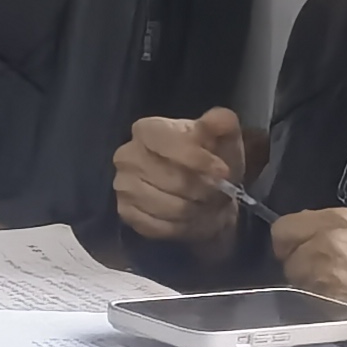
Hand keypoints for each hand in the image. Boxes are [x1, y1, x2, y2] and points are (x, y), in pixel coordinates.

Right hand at [111, 105, 250, 249]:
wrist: (203, 195)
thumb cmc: (211, 162)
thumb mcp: (223, 138)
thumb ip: (222, 123)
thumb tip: (219, 120)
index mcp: (146, 130)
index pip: (165, 142)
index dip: (196, 158)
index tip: (222, 172)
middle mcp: (127, 156)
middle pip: (170, 178)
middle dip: (202, 189)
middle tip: (218, 192)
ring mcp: (123, 185)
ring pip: (167, 206)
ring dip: (194, 210)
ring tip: (205, 204)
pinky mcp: (125, 213)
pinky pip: (157, 225)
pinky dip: (181, 226)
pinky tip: (189, 218)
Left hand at [270, 206, 346, 335]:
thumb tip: (329, 233)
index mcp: (338, 220)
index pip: (285, 226)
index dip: (290, 238)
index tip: (297, 246)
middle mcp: (323, 243)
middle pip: (286, 253)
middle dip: (296, 261)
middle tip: (313, 269)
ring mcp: (321, 274)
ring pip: (295, 278)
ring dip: (306, 283)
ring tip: (331, 287)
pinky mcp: (324, 302)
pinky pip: (307, 299)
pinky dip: (317, 301)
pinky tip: (337, 301)